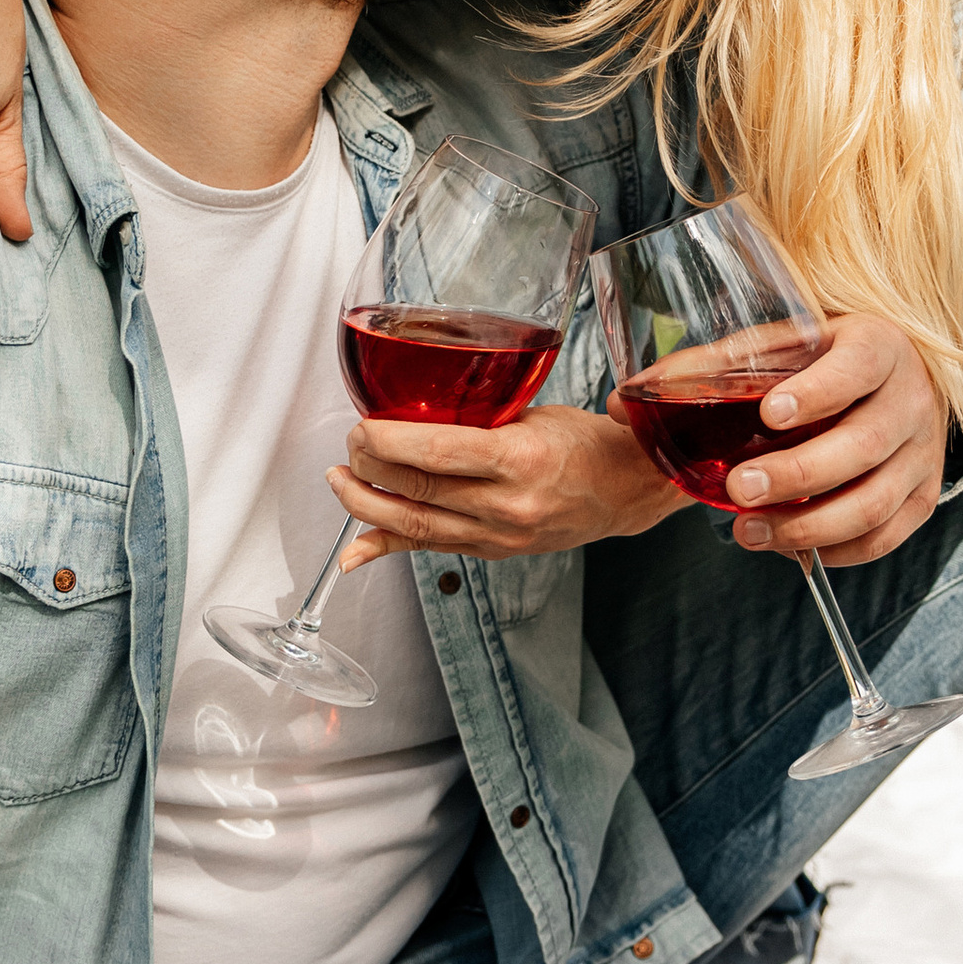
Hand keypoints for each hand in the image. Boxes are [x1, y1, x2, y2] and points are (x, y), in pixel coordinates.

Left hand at [332, 404, 682, 565]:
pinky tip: (354, 553)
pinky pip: (430, 551)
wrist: (623, 490)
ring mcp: (499, 536)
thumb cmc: (580, 443)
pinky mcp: (493, 553)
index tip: (362, 426)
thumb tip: (418, 410)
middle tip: (347, 447)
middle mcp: (508, 505)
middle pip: (418, 491)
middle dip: (368, 468)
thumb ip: (479, 418)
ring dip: (366, 506)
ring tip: (339, 483)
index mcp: (520, 459)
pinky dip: (386, 549)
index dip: (387, 441)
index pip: (437, 452)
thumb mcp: (533, 414)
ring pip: (415, 527)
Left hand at [717, 311, 949, 570]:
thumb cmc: (830, 360)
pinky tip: (786, 544)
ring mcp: (923, 454)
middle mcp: (911, 399)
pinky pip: (882, 538)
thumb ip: (720, 365)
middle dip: (797, 474)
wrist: (898, 379)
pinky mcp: (922, 497)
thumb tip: (632, 397)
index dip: (817, 393)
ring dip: (807, 525)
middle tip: (741, 487)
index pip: (857, 368)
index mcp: (880, 347)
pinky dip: (833, 550)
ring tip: (749, 530)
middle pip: (864, 444)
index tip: (770, 414)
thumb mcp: (788, 344)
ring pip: (874, 502)